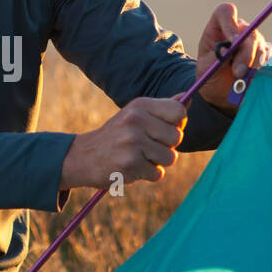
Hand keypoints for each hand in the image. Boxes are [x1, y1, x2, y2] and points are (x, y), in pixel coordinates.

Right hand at [59, 96, 187, 189]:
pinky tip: (131, 167)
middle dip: (167, 146)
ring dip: (158, 162)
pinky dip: (147, 174)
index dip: (177, 125)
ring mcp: (132, 142)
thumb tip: (189, 97)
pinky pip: (157, 173)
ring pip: (170, 158)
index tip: (164, 130)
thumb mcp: (135, 115)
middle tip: (147, 147)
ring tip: (139, 157)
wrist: (83, 157)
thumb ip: (162, 108)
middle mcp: (136, 120)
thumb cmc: (116, 136)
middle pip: (177, 137)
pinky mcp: (130, 164)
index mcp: (139, 105)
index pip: (179, 112)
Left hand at [195, 3, 271, 111]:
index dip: (230, 23)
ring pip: (259, 46)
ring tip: (240, 80)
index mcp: (219, 27)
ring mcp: (253, 41)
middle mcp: (238, 30)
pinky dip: (258, 71)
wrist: (221, 92)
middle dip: (244, 53)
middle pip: (248, 32)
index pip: (226, 12)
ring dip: (251, 64)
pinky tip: (249, 79)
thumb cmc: (210, 76)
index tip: (232, 41)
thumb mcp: (206, 69)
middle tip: (238, 72)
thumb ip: (215, 60)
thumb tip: (227, 53)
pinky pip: (266, 59)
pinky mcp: (264, 54)